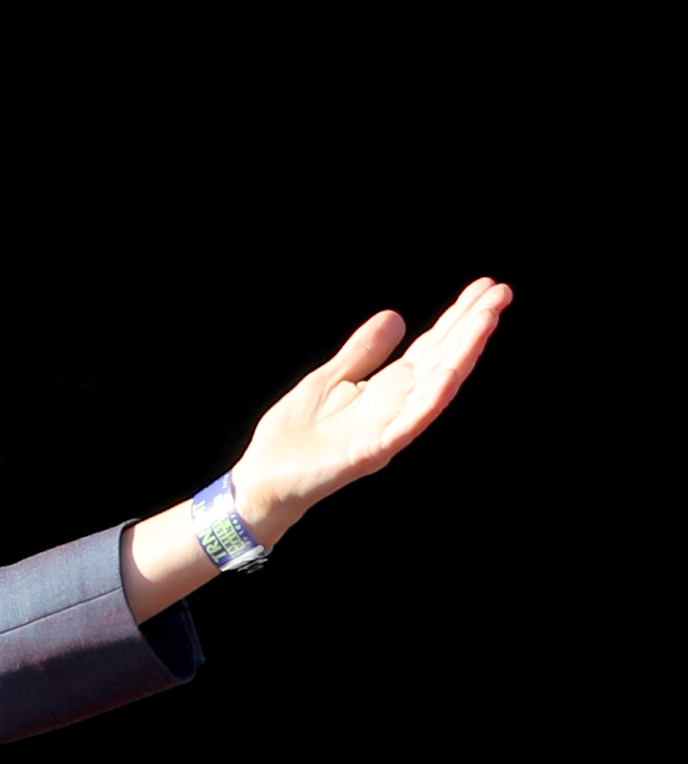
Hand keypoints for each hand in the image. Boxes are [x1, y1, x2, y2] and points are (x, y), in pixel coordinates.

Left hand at [231, 277, 512, 542]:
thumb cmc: (294, 434)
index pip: (432, 347)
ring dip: (463, 354)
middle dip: (472, 326)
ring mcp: (388, 428)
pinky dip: (429, 401)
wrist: (262, 477)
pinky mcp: (372, 451)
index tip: (486, 287)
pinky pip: (408, 424)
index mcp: (388, 388)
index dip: (457, 318)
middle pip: (443, 359)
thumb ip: (363, 351)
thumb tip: (396, 316)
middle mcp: (396, 406)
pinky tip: (448, 375)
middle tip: (501, 292)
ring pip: (436, 386)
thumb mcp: (330, 378)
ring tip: (487, 320)